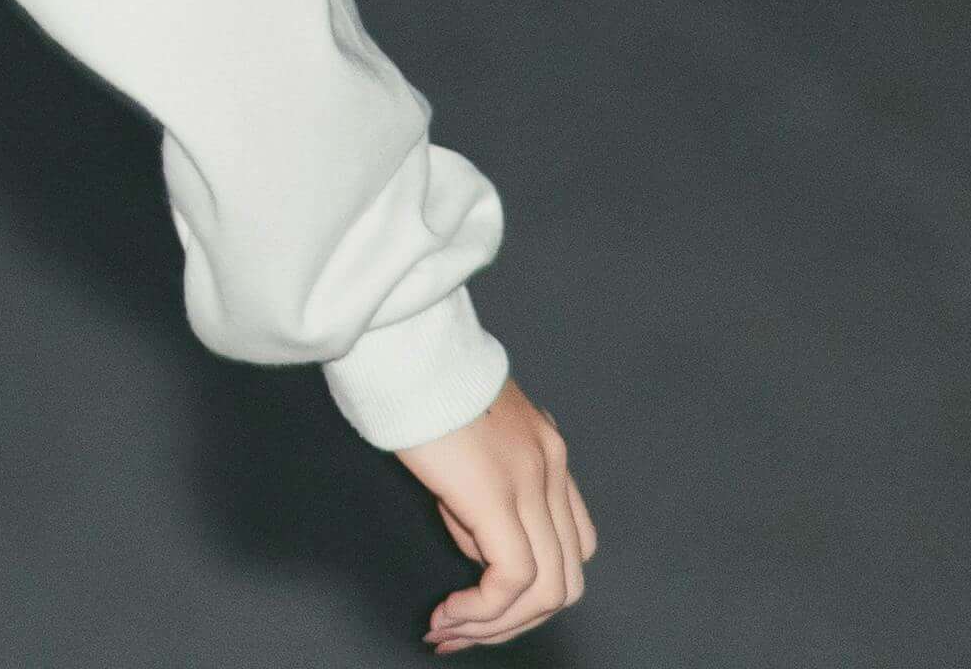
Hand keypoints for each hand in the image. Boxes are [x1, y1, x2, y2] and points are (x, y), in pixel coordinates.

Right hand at [396, 381, 592, 647]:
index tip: (478, 603)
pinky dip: (484, 611)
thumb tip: (474, 534)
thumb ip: (480, 483)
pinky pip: (513, 581)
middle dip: (514, 621)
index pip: (569, 545)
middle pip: (566, 580)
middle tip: (462, 632)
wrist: (400, 338)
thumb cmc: (412, 373)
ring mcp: (533, 481)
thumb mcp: (462, 431)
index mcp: (548, 451)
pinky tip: (450, 613)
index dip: (529, 588)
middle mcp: (554, 468)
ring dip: (497, 626)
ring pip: (547, 591)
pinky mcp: (499, 493)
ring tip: (450, 630)